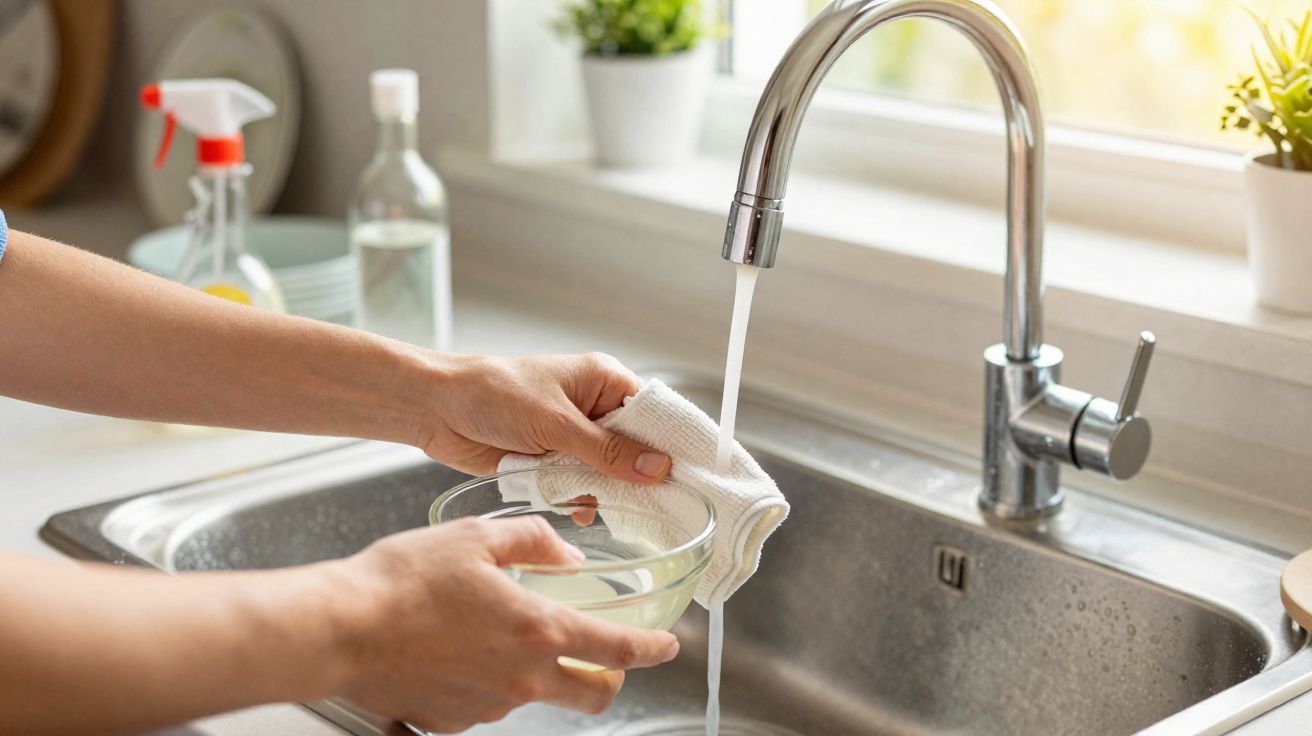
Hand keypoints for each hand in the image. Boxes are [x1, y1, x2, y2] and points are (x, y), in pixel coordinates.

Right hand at [331, 517, 679, 731]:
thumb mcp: (476, 537)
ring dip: (539, 672)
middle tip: (603, 658)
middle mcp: (522, 678)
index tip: (665, 645)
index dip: (650, 649)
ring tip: (499, 634)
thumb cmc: (401, 580)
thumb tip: (564, 552)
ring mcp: (489, 706)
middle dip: (609, 680)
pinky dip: (491, 681)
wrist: (340, 629)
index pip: (616, 650)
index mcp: (537, 630)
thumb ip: (534, 541)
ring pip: (537, 696)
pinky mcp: (455, 721)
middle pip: (594, 696)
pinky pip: (489, 703)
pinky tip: (462, 651)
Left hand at [421, 352, 671, 482]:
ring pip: (608, 472)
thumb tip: (658, 467)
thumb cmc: (494, 394)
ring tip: (596, 500)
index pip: (652, 413)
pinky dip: (579, 498)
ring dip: (602, 489)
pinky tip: (577, 509)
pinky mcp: (552, 461)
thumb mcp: (556, 423)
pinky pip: (580, 486)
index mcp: (603, 380)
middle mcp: (593, 408)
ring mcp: (573, 436)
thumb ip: (607, 450)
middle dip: (635, 474)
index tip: (687, 476)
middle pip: (635, 448)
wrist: (437, 410)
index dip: (669, 444)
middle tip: (650, 502)